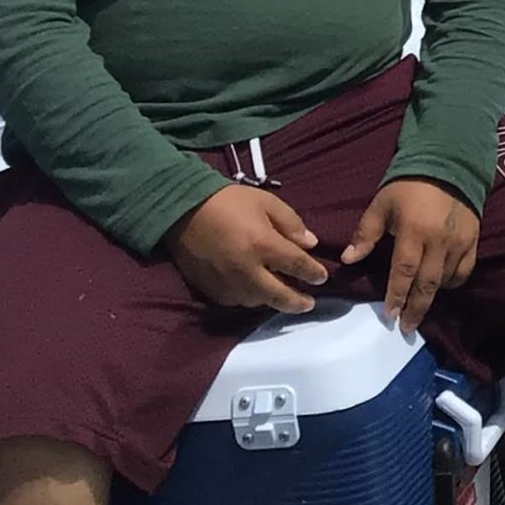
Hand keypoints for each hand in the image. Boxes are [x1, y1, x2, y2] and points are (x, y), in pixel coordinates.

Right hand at [164, 185, 326, 312]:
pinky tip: (257, 292)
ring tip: (284, 297)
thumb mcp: (267, 202)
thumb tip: (310, 244)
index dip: (313, 273)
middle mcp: (247, 270)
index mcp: (263, 244)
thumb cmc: (229, 201)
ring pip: (258, 301)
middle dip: (298, 302)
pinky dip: (251, 298)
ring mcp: (227, 283)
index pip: (297, 265)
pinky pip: (236, 301)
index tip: (322, 277)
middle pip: (279, 295)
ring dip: (273, 301)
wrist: (181, 210)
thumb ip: (291, 224)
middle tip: (310, 303)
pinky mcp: (210, 290)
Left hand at [341, 178, 478, 335]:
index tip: (390, 315)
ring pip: (446, 280)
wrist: (449, 166)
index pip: (404, 272)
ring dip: (432, 297)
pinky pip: (464, 270)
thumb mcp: (381, 205)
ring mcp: (459, 242)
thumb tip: (348, 260)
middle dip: (416, 308)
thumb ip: (366, 233)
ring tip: (420, 309)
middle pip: (427, 284)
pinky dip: (452, 283)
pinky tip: (442, 287)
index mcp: (414, 232)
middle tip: (407, 328)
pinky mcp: (473, 240)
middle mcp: (439, 242)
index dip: (397, 296)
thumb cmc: (409, 187)